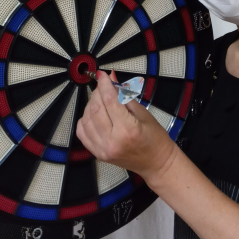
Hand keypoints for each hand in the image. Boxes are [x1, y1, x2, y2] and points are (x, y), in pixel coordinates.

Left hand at [76, 70, 177, 186]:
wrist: (156, 163)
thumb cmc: (155, 138)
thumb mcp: (143, 112)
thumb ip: (124, 96)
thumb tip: (111, 79)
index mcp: (127, 129)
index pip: (110, 101)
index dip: (104, 84)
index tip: (102, 74)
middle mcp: (111, 141)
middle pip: (96, 109)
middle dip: (97, 92)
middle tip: (103, 86)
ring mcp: (102, 149)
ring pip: (86, 119)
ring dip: (91, 104)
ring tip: (100, 99)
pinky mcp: (97, 154)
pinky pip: (82, 132)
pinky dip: (85, 119)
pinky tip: (94, 114)